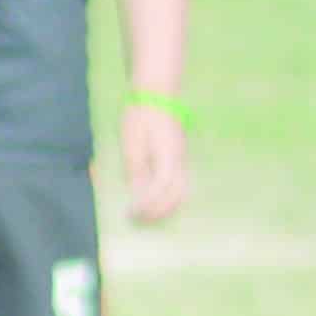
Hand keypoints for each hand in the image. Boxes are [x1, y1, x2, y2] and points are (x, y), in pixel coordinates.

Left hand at [119, 102, 189, 226]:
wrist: (157, 95)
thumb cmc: (140, 118)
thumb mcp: (132, 145)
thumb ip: (136, 170)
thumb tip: (138, 195)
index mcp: (168, 155)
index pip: (162, 188)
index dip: (148, 204)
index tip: (132, 213)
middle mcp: (179, 159)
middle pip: (178, 194)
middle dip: (159, 211)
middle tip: (139, 219)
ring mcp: (182, 157)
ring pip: (183, 189)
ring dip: (167, 206)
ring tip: (148, 214)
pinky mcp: (179, 156)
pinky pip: (181, 181)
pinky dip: (170, 196)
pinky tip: (156, 201)